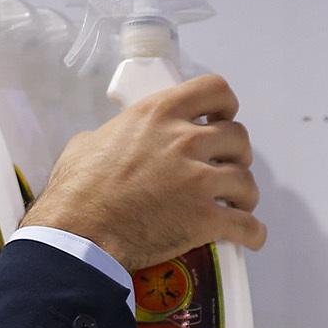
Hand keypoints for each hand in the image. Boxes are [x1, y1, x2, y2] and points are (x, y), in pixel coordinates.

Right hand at [21, 74, 264, 269]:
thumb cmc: (75, 190)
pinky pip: (246, 225)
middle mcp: (185, 141)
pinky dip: (252, 232)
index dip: (225, 105)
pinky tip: (250, 237)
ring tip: (236, 205)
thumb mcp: (86, 144)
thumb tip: (113, 141)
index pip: (215, 90)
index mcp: (158, 114)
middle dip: (235, 154)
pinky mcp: (205, 219)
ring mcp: (199, 181)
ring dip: (244, 193)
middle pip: (238, 136)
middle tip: (223, 168)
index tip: (221, 118)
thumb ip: (113, 134)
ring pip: (246, 181)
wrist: (78, 236)